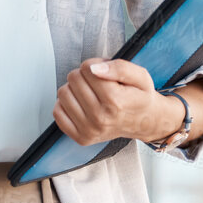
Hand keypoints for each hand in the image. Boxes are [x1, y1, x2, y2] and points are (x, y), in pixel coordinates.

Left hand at [53, 57, 180, 145]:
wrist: (144, 122)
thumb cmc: (140, 97)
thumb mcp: (140, 76)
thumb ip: (120, 68)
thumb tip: (93, 68)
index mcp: (116, 101)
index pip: (87, 69)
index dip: (95, 65)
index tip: (105, 72)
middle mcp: (101, 118)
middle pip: (74, 79)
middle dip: (84, 75)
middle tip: (99, 83)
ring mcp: (90, 130)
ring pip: (63, 93)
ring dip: (75, 88)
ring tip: (90, 93)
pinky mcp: (81, 138)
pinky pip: (58, 112)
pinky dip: (66, 104)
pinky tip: (82, 104)